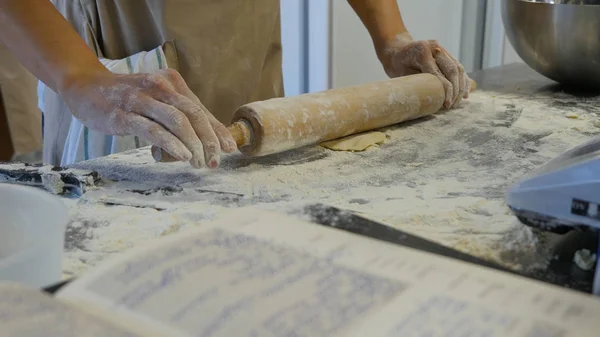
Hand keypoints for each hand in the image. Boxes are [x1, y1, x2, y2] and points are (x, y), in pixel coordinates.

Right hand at [59, 68, 236, 168]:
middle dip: (209, 140)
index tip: (230, 148)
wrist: (84, 86)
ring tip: (200, 163)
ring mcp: (141, 99)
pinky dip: (172, 144)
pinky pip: (153, 130)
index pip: (200, 109)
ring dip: (193, 145)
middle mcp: (159, 87)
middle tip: (216, 161)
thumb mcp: (156, 100)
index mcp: (171, 82)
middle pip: (193, 114)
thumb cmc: (126, 97)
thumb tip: (206, 139)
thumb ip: (178, 114)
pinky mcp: (124, 114)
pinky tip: (183, 156)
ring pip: (177, 121)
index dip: (217, 130)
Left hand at [381, 32, 470, 108]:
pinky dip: (463, 80)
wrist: (397, 49)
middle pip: (452, 70)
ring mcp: (442, 49)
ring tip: (458, 102)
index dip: (446, 90)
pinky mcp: (446, 53)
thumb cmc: (397, 65)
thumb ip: (417, 83)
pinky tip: (465, 93)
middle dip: (456, 90)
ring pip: (458, 68)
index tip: (446, 105)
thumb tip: (433, 99)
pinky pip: (458, 67)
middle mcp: (435, 48)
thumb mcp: (402, 74)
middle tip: (452, 106)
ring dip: (461, 86)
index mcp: (422, 52)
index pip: (439, 74)